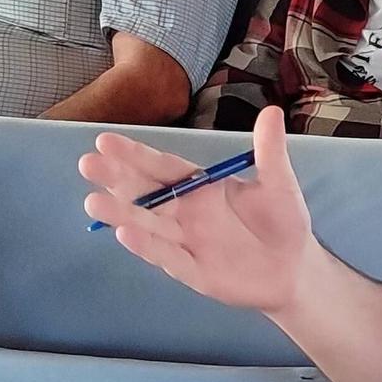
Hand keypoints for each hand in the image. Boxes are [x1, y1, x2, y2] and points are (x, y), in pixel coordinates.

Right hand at [79, 105, 313, 313]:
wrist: (295, 268)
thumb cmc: (282, 221)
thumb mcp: (278, 183)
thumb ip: (269, 151)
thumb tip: (271, 110)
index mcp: (199, 186)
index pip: (162, 167)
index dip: (135, 155)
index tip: (105, 140)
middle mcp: (185, 212)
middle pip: (146, 194)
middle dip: (117, 179)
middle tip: (87, 164)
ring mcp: (186, 242)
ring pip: (148, 226)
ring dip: (121, 215)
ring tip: (92, 202)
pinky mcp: (193, 271)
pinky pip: (167, 257)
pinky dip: (147, 247)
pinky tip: (124, 235)